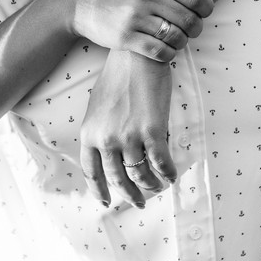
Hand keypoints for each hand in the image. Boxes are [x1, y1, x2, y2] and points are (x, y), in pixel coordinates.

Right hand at [68, 0, 213, 61]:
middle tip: (192, 28)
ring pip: (175, 37)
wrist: (78, 3)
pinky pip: (159, 51)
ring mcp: (134, 18)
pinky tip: (165, 48)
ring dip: (182, 41)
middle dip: (196, 27)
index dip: (206, 8)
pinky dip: (168, 53)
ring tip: (178, 37)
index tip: (203, 12)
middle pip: (188, 19)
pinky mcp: (125, 38)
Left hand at [79, 49, 175, 207]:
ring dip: (150, 186)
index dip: (100, 191)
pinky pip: (161, 163)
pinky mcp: (152, 131)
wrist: (136, 57)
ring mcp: (128, 137)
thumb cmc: (117, 78)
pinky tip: (171, 175)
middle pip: (118, 179)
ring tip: (157, 187)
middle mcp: (106, 140)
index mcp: (89, 134)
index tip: (107, 202)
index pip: (92, 172)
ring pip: (140, 175)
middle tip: (138, 203)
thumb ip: (99, 131)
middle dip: (130, 195)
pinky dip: (167, 173)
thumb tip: (106, 150)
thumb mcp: (96, 107)